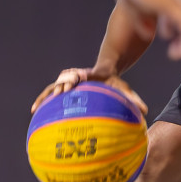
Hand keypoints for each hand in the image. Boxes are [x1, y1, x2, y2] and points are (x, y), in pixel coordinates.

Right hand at [31, 66, 148, 115]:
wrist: (105, 69)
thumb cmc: (114, 82)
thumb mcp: (123, 89)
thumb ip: (133, 99)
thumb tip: (146, 111)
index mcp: (92, 75)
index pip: (85, 74)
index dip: (80, 76)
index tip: (76, 81)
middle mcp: (78, 76)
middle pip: (67, 77)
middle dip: (62, 84)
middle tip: (59, 93)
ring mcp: (70, 81)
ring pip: (55, 85)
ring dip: (47, 94)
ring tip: (37, 107)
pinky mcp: (65, 87)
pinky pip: (51, 93)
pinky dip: (43, 99)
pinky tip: (34, 112)